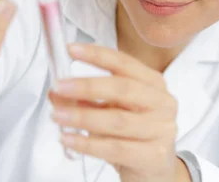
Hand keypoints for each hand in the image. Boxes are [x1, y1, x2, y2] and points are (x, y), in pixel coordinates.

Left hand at [49, 44, 190, 181]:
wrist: (155, 168)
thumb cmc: (134, 133)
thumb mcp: (111, 109)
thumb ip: (86, 99)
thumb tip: (57, 91)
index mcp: (153, 83)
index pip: (124, 63)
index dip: (97, 55)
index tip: (72, 50)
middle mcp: (162, 103)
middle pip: (122, 88)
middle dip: (87, 86)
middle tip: (60, 86)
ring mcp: (161, 130)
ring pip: (116, 120)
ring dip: (82, 116)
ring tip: (57, 115)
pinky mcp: (154, 156)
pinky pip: (115, 148)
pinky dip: (88, 143)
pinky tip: (69, 139)